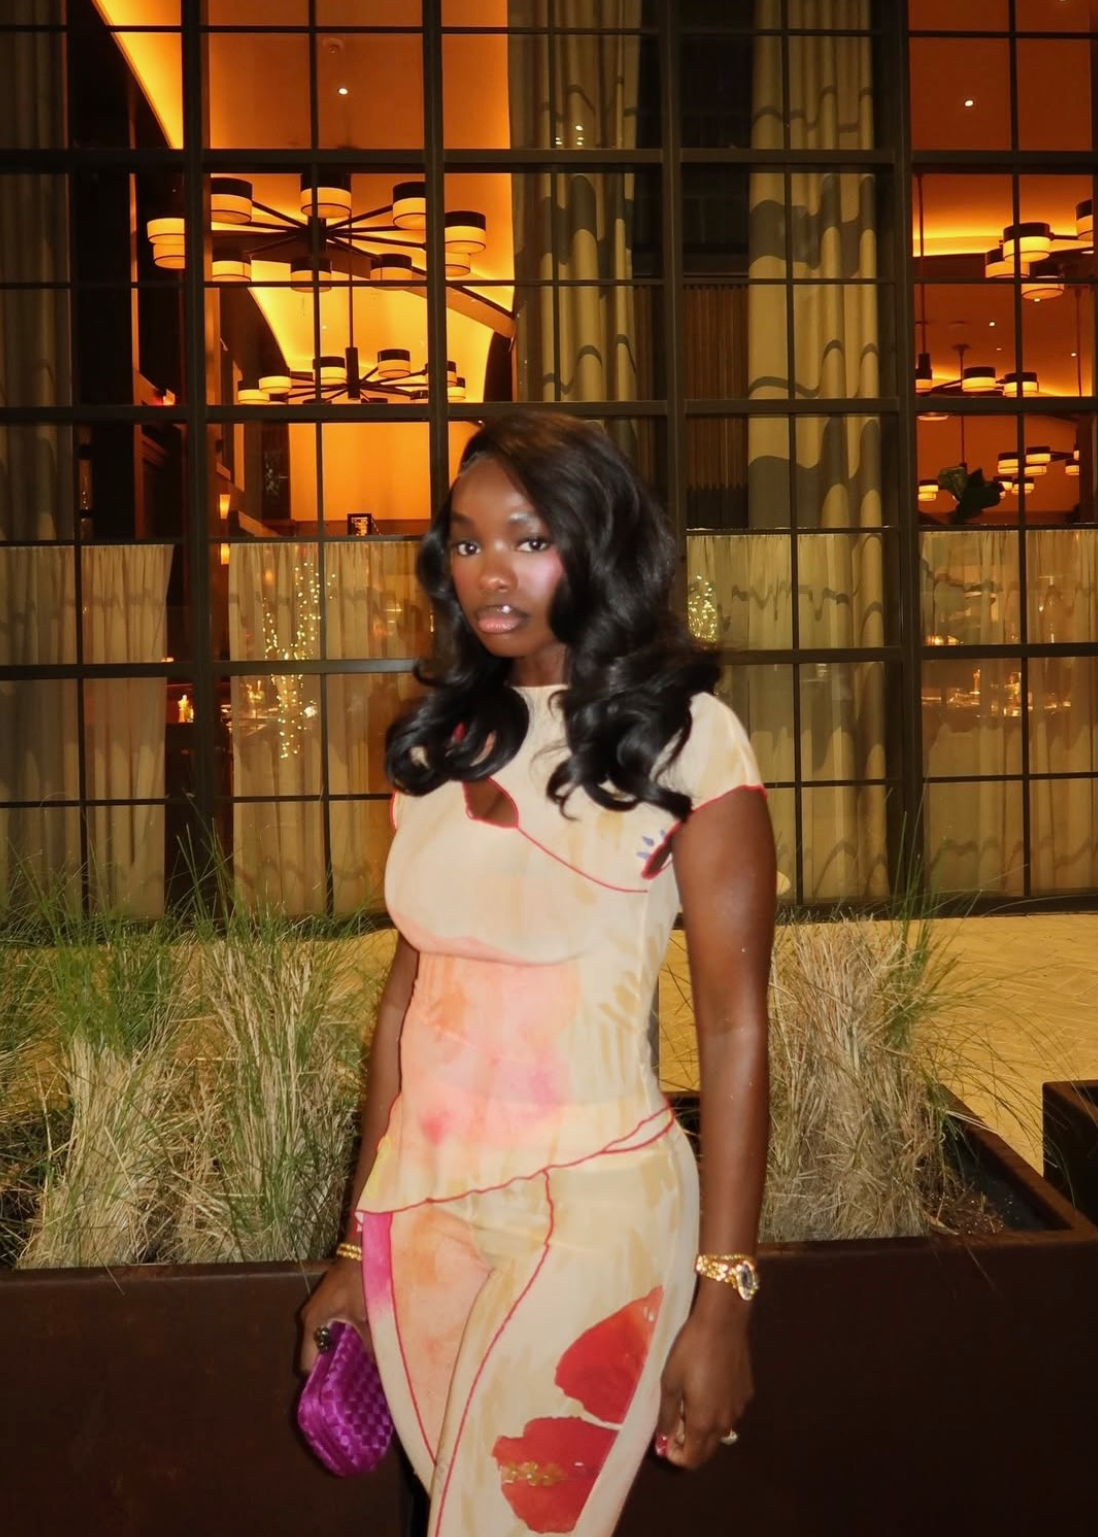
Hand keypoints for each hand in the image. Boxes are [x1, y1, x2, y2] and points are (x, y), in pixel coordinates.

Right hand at [298, 1255, 370, 1374]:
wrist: (361, 1246)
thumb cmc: (360, 1279)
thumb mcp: (367, 1315)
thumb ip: (371, 1344)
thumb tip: (381, 1369)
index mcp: (312, 1322)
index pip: (306, 1363)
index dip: (320, 1379)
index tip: (336, 1391)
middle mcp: (309, 1317)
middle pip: (316, 1352)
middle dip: (332, 1367)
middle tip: (351, 1382)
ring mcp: (318, 1309)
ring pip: (325, 1340)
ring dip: (338, 1351)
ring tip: (357, 1367)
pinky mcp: (328, 1303)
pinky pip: (331, 1329)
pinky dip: (342, 1338)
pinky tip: (359, 1345)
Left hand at [654, 1306, 753, 1468]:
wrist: (722, 1323)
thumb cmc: (690, 1351)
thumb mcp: (670, 1382)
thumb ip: (667, 1415)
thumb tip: (664, 1439)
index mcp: (704, 1423)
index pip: (692, 1459)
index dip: (676, 1456)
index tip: (665, 1440)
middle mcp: (725, 1422)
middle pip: (707, 1450)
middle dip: (690, 1445)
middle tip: (676, 1423)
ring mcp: (739, 1408)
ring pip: (720, 1431)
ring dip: (704, 1428)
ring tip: (691, 1402)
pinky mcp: (747, 1393)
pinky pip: (730, 1412)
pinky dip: (718, 1410)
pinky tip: (710, 1386)